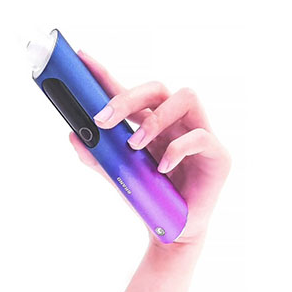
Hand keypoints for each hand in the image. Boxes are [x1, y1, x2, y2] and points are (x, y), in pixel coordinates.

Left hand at [69, 51, 230, 244]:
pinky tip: (162, 167)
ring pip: (186, 98)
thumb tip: (73, 136)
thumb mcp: (117, 176)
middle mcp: (176, 123)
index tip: (81, 58)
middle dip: (128, 98)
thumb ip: (96, 156)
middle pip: (158, 88)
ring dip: (155, 119)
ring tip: (135, 145)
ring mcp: (200, 135)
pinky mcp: (218, 155)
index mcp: (151, 123)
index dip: (106, 74)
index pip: (129, 92)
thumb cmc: (149, 199)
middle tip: (103, 119)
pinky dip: (176, 150)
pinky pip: (202, 137)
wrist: (174, 232)